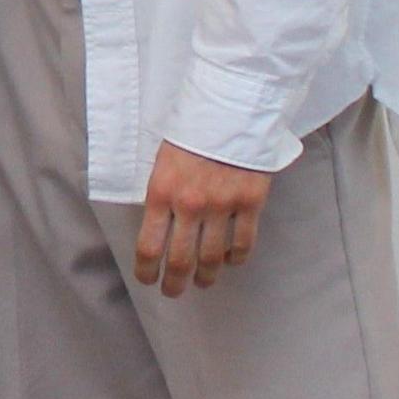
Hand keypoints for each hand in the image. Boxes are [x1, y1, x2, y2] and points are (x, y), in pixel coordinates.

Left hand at [134, 141, 272, 296]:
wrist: (230, 106)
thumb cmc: (191, 128)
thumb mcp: (163, 159)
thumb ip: (161, 193)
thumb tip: (159, 225)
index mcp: (161, 191)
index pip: (149, 246)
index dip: (147, 270)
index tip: (148, 279)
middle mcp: (190, 204)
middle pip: (181, 260)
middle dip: (174, 283)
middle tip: (173, 292)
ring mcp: (222, 205)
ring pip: (212, 258)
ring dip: (205, 276)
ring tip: (202, 283)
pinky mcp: (250, 202)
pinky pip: (243, 242)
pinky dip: (236, 258)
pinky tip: (230, 262)